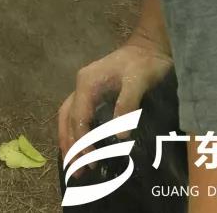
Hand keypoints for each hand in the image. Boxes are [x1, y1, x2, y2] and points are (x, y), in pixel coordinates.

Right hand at [58, 33, 173, 169]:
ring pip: (68, 116)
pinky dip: (75, 131)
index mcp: (87, 82)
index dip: (82, 139)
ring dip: (69, 139)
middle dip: (69, 144)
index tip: (89, 161)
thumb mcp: (139, 81)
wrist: (150, 46)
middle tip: (75, 170)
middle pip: (67, 118)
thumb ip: (128, 105)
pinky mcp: (92, 92)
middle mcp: (81, 85)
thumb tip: (120, 136)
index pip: (79, 116)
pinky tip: (80, 144)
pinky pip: (77, 114)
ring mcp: (85, 88)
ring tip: (72, 162)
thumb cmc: (145, 63)